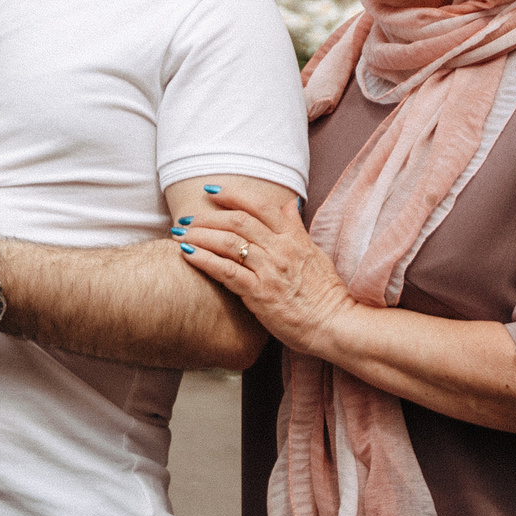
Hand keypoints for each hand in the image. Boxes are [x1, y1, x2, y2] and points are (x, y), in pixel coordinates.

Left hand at [175, 185, 357, 357]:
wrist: (335, 325)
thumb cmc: (325, 292)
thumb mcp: (315, 253)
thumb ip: (297, 228)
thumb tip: (290, 203)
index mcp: (294, 237)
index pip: (260, 205)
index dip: (233, 194)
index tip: (211, 190)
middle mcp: (280, 249)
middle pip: (238, 221)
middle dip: (207, 216)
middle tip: (187, 218)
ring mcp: (269, 271)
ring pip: (228, 242)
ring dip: (200, 235)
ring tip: (180, 234)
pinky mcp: (259, 294)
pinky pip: (226, 271)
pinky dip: (204, 259)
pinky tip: (187, 253)